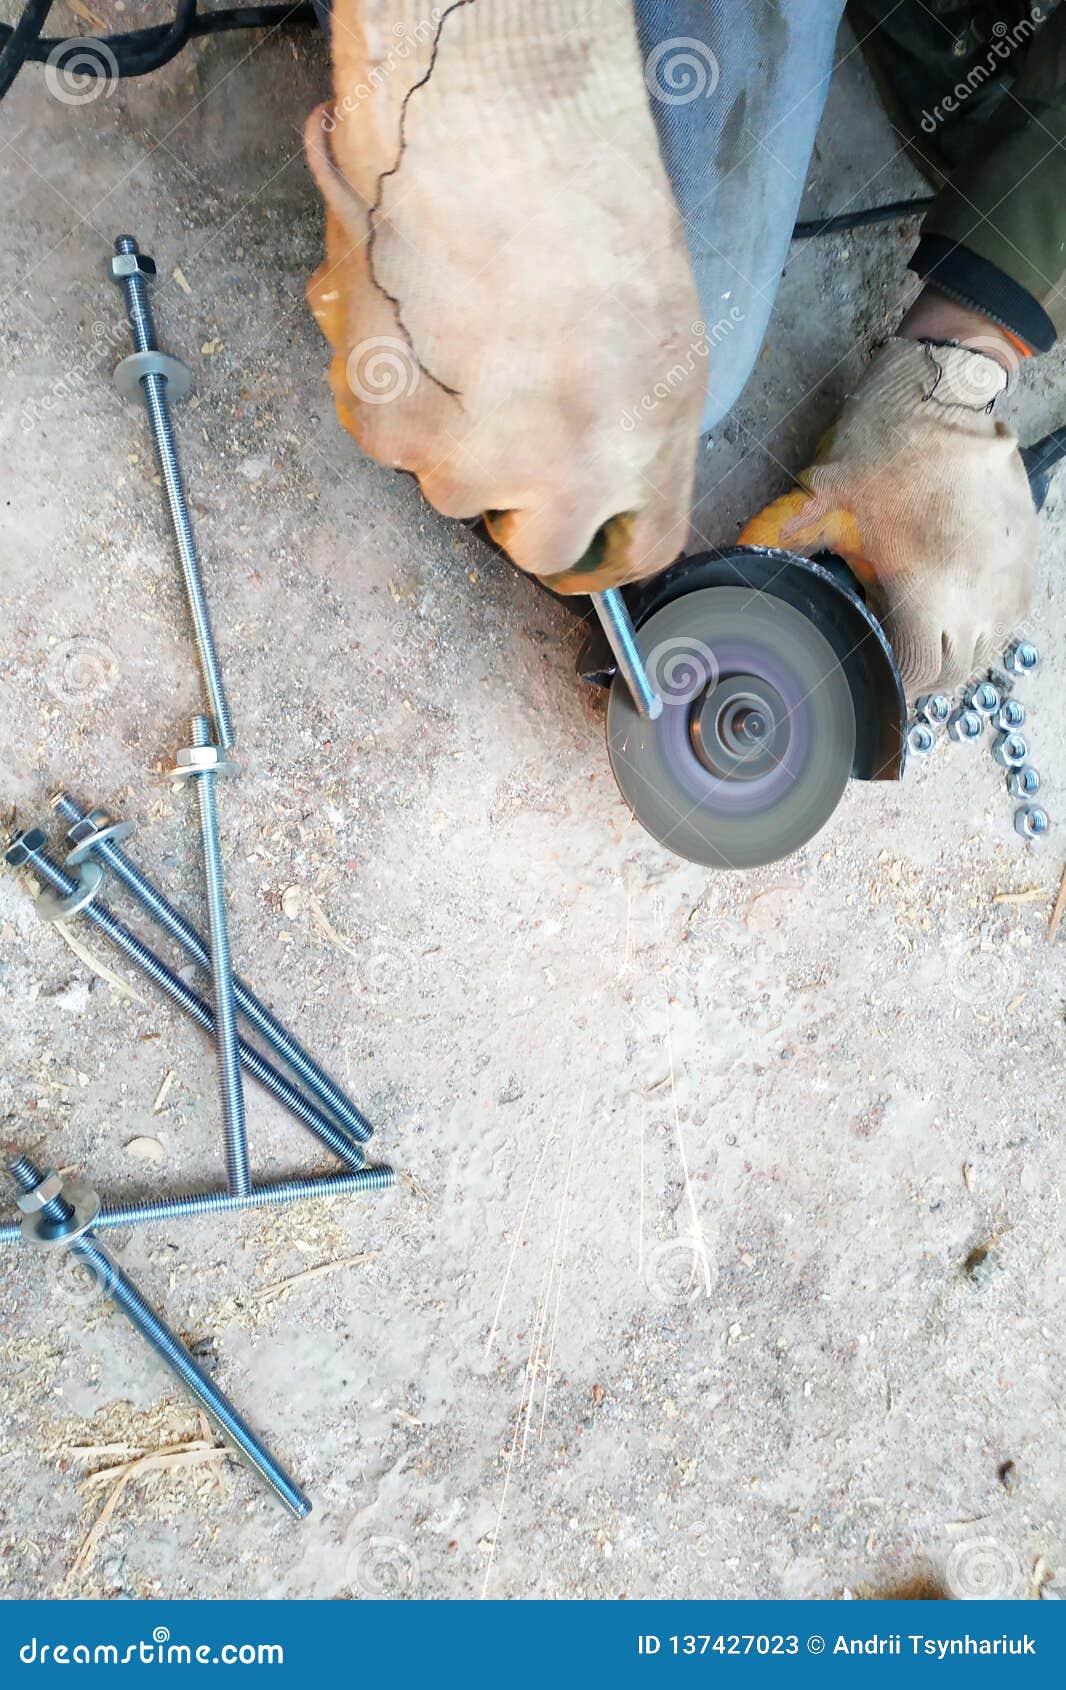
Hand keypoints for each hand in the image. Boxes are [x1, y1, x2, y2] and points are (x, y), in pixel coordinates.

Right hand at [304, 1, 703, 591]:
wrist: (483, 127)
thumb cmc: (580, 192)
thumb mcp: (659, 323)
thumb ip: (634, 419)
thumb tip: (605, 472)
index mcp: (645, 445)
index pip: (638, 550)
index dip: (605, 552)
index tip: (582, 546)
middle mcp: (562, 475)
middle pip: (535, 542)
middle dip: (520, 499)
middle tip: (507, 419)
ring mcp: (468, 461)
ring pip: (450, 484)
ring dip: (452, 431)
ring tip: (460, 329)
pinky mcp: (388, 431)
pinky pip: (388, 437)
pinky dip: (391, 390)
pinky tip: (412, 316)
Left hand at [739, 327, 1037, 693]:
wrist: (947, 393)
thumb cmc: (885, 441)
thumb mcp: (825, 495)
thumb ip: (785, 538)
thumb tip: (743, 559)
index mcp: (926, 587)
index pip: (918, 672)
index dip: (894, 680)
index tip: (875, 670)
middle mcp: (978, 592)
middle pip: (955, 672)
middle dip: (923, 672)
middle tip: (894, 651)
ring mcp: (1008, 576)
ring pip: (988, 648)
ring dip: (956, 651)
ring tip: (925, 629)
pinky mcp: (1025, 557)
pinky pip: (1010, 615)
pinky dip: (983, 623)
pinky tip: (954, 602)